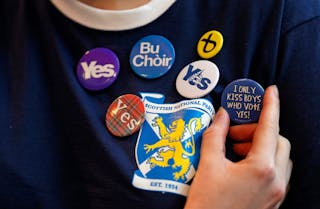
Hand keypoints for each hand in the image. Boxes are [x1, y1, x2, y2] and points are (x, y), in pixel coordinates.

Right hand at [184, 85, 291, 208]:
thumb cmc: (207, 204)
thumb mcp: (208, 165)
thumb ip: (215, 135)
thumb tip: (222, 116)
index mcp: (262, 169)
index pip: (270, 128)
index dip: (270, 106)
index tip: (271, 91)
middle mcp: (276, 181)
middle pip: (277, 141)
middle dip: (256, 131)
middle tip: (232, 134)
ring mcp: (277, 193)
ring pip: (279, 157)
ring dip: (259, 146)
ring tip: (234, 150)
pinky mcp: (272, 200)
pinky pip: (276, 171)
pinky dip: (262, 160)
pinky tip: (241, 164)